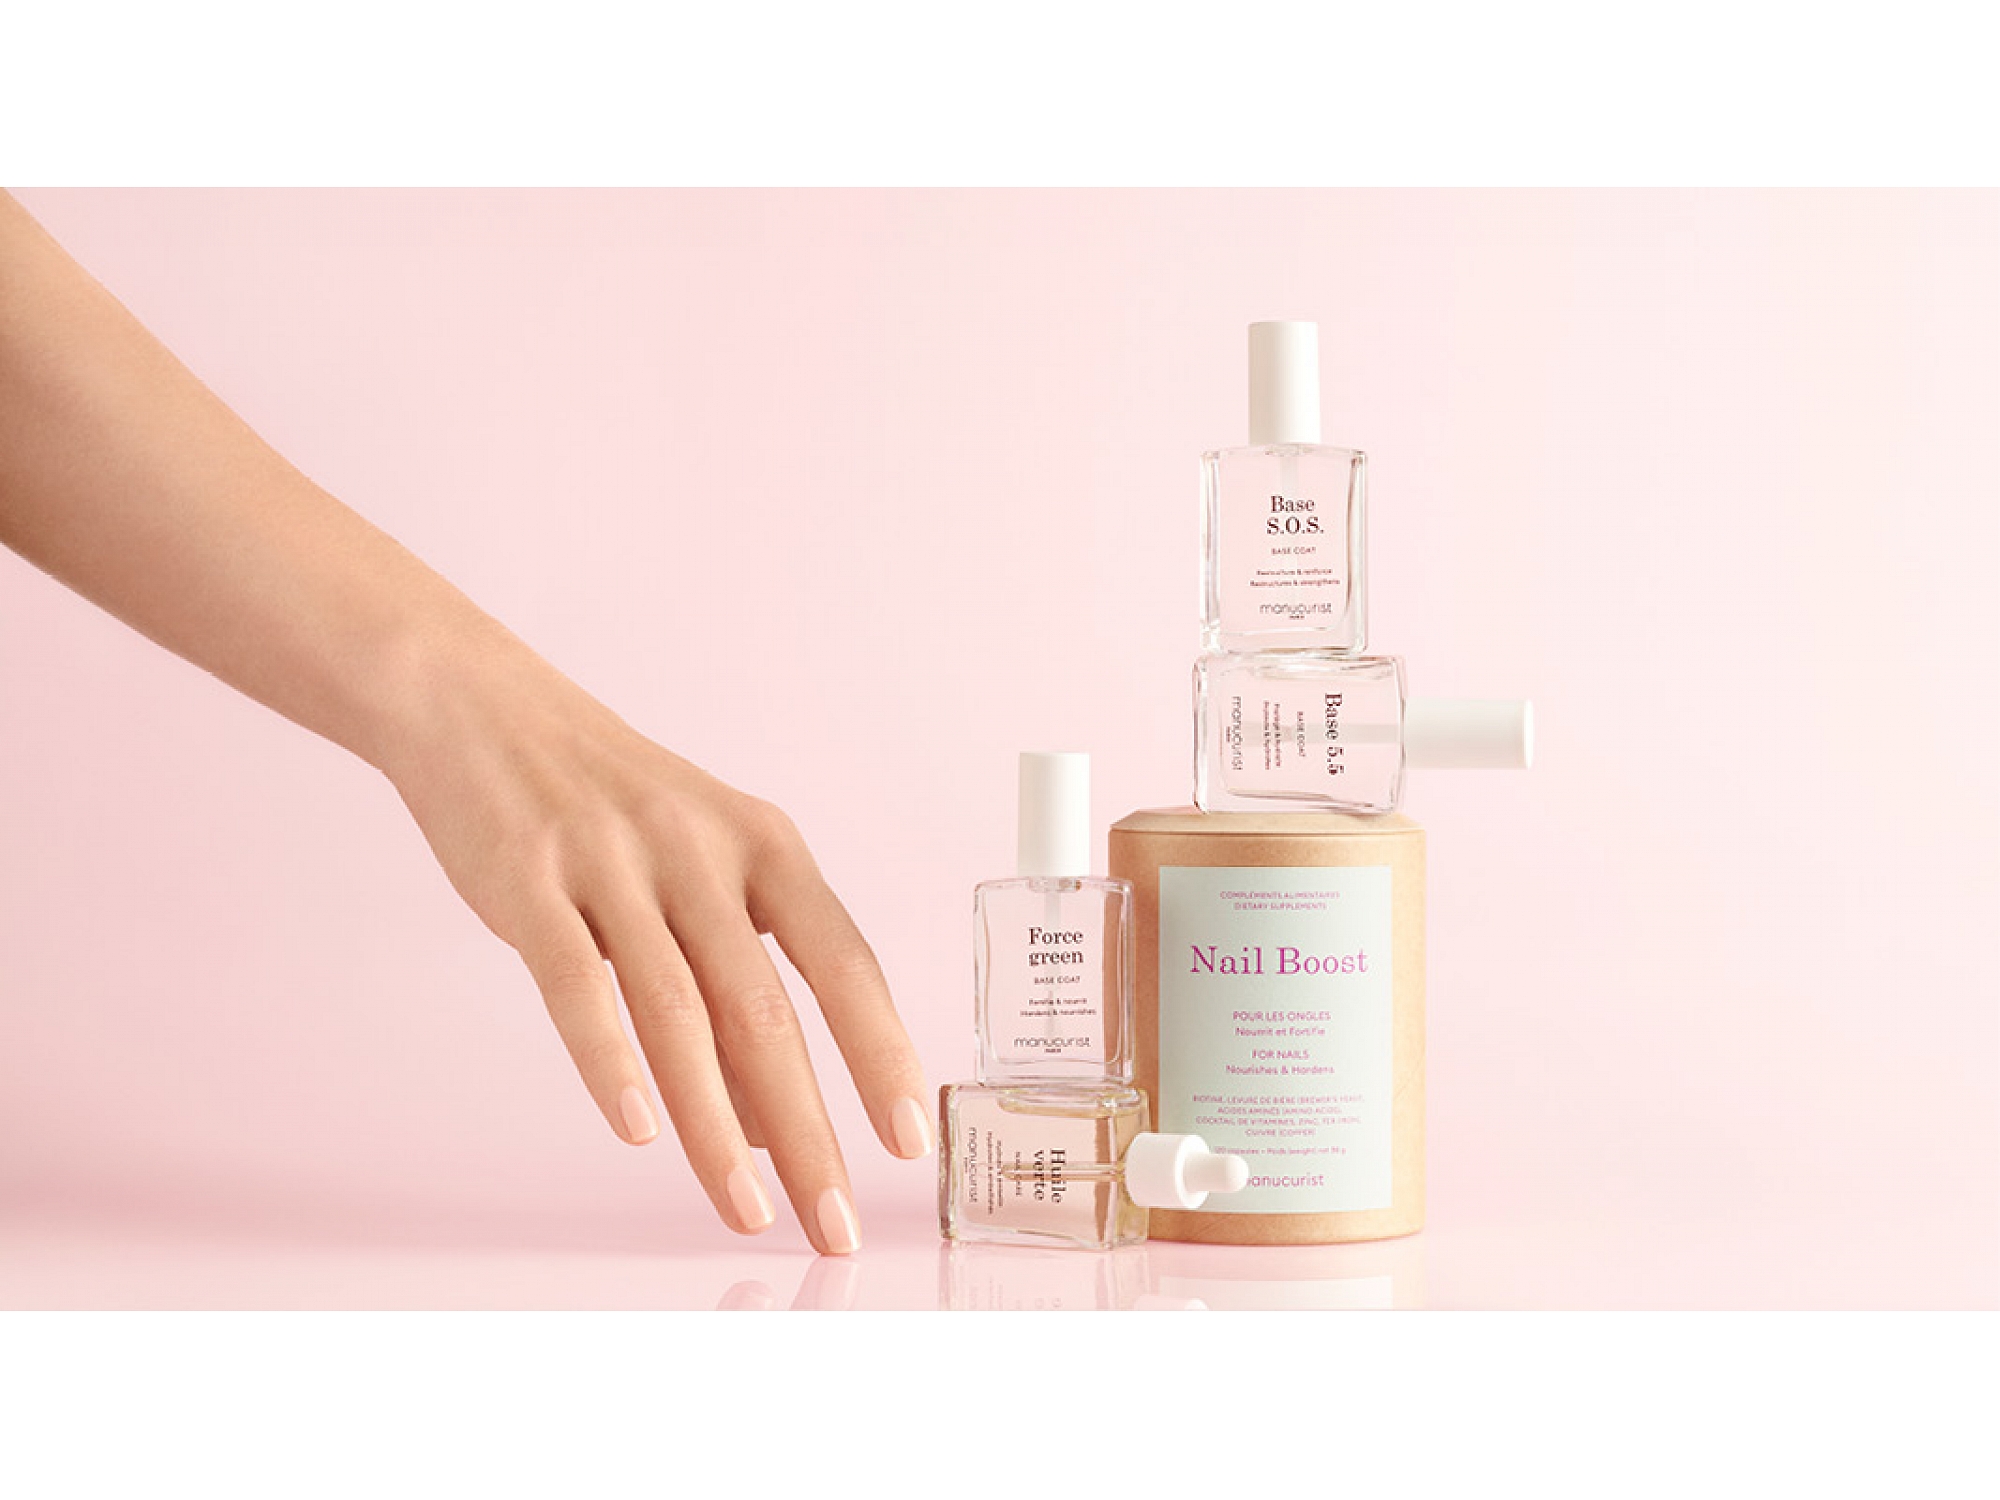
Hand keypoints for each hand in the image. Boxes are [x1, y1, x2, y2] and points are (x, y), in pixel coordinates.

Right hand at [382, 630, 931, 1254]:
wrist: (482, 708)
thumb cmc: (610, 808)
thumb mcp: (696, 874)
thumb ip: (734, 987)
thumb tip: (773, 1124)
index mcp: (764, 845)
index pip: (844, 962)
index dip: (880, 1053)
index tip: (907, 1139)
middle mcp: (701, 851)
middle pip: (767, 1009)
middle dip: (809, 1128)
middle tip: (833, 1219)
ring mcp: (614, 863)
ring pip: (679, 1012)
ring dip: (716, 1126)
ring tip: (747, 1209)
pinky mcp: (529, 880)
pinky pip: (576, 982)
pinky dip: (611, 1059)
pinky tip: (638, 1130)